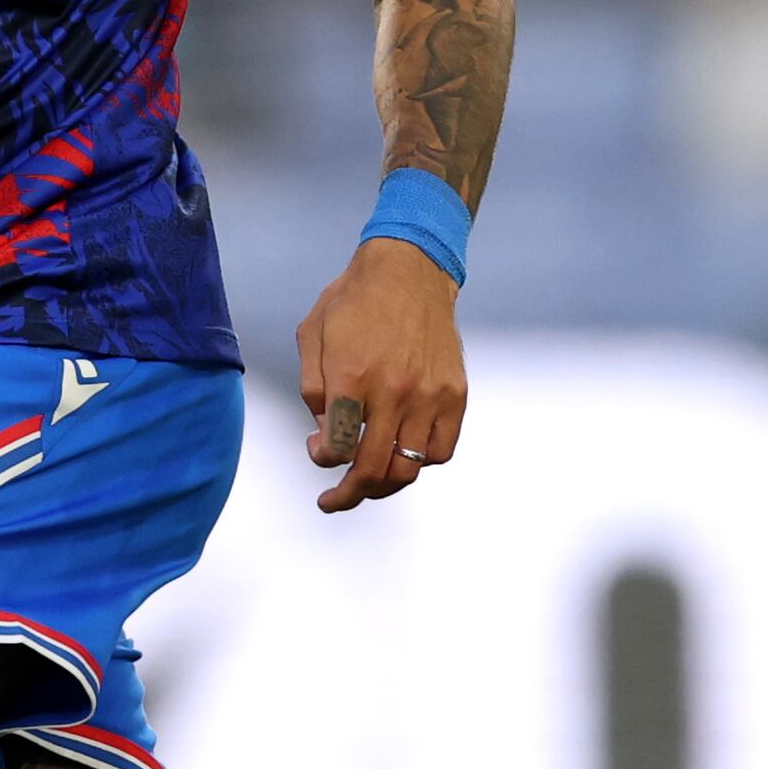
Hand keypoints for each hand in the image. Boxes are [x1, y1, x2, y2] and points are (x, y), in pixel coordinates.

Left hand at [295, 238, 466, 513]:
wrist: (410, 268)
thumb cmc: (355, 300)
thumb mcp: (312, 335)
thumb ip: (313, 390)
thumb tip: (326, 435)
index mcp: (352, 376)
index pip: (338, 448)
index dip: (323, 461)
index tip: (319, 451)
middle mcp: (393, 391)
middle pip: (373, 470)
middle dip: (348, 495)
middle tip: (335, 500)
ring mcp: (429, 395)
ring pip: (410, 468)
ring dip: (384, 484)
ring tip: (370, 481)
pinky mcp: (454, 394)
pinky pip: (442, 451)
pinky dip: (422, 462)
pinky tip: (404, 451)